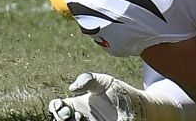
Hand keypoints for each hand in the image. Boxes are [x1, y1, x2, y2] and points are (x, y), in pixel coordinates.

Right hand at [47, 72, 182, 120]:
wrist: (141, 106)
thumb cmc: (121, 93)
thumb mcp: (104, 82)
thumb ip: (88, 79)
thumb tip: (71, 89)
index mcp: (78, 105)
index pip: (57, 107)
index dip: (55, 107)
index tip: (62, 106)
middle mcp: (81, 118)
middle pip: (61, 120)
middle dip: (61, 118)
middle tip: (76, 114)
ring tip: (82, 118)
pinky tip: (90, 120)